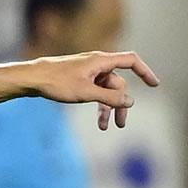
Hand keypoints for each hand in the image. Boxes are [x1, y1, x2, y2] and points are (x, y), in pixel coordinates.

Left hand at [28, 51, 159, 129]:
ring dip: (108, 108)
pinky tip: (97, 120)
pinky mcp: (81, 78)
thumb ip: (110, 97)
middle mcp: (98, 64)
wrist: (32, 78)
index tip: (154, 85)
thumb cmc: (57, 82)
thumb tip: (131, 101)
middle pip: (119, 84)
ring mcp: (89, 71)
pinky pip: (97, 92)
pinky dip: (99, 104)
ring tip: (104, 127)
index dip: (145, 71)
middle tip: (121, 124)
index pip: (131, 61)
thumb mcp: (86, 93)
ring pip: (107, 90)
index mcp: (101, 61)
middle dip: (120, 104)